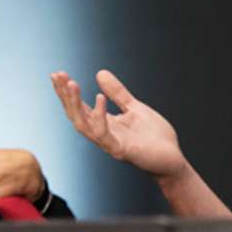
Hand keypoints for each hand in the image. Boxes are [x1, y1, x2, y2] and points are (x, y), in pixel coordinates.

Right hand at [51, 69, 186, 179]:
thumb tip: (99, 73)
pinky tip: (99, 99)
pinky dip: (99, 116)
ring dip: (75, 105)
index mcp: (105, 124)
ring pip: (83, 125)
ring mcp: (110, 143)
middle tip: (58, 76)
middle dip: (65, 96)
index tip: (58, 74)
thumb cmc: (155, 137)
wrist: (173, 158)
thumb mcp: (135, 107)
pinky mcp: (121, 150)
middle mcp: (103, 135)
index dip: (67, 92)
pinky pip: (104, 134)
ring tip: (71, 84)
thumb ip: (117, 93)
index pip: (80, 108)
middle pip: (76, 116)